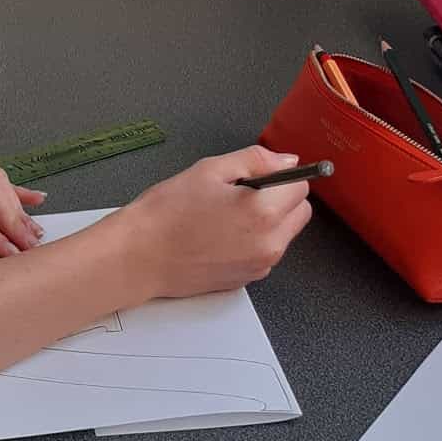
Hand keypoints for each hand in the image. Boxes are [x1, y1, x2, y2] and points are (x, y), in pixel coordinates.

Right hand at [113, 145, 313, 298]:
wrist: (139, 256)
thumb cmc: (167, 212)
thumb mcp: (210, 170)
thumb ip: (255, 160)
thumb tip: (288, 161)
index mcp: (264, 212)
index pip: (301, 186)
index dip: (279, 175)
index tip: (255, 175)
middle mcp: (269, 244)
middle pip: (300, 212)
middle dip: (280, 198)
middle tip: (241, 192)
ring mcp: (260, 266)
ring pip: (284, 233)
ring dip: (269, 220)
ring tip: (226, 214)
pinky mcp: (247, 280)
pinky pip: (265, 252)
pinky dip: (254, 241)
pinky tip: (221, 234)